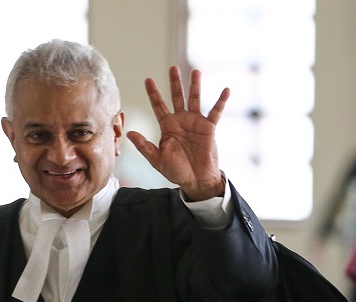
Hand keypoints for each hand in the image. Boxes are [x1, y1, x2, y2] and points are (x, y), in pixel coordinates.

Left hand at [127, 66, 229, 200]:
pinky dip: (221, 101)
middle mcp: (181, 121)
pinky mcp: (209, 128)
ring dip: (195, 86)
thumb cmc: (176, 171)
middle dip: (174, 83)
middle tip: (172, 68)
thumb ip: (144, 146)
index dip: (153, 94)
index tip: (148, 80)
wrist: (196, 180)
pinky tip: (226, 90)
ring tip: (196, 72)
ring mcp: (196, 122)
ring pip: (195, 99)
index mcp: (167, 127)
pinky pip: (216, 112)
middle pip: (177, 97)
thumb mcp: (157, 159)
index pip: (159, 106)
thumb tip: (129, 133)